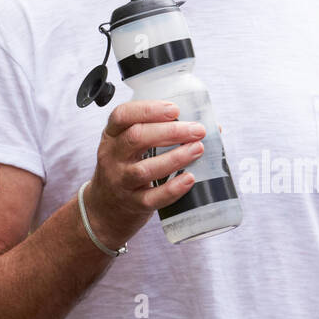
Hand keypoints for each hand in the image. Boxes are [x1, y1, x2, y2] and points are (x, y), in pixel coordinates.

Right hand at [82, 100, 205, 249]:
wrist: (106, 209)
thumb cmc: (126, 169)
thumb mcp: (129, 146)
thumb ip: (160, 132)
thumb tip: (212, 127)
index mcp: (112, 135)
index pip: (122, 115)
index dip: (149, 110)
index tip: (175, 109)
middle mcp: (112, 156)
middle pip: (136, 138)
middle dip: (171, 131)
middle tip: (197, 130)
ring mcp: (120, 181)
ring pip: (144, 169)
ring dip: (175, 157)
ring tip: (198, 149)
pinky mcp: (133, 203)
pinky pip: (153, 197)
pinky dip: (173, 188)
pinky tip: (189, 179)